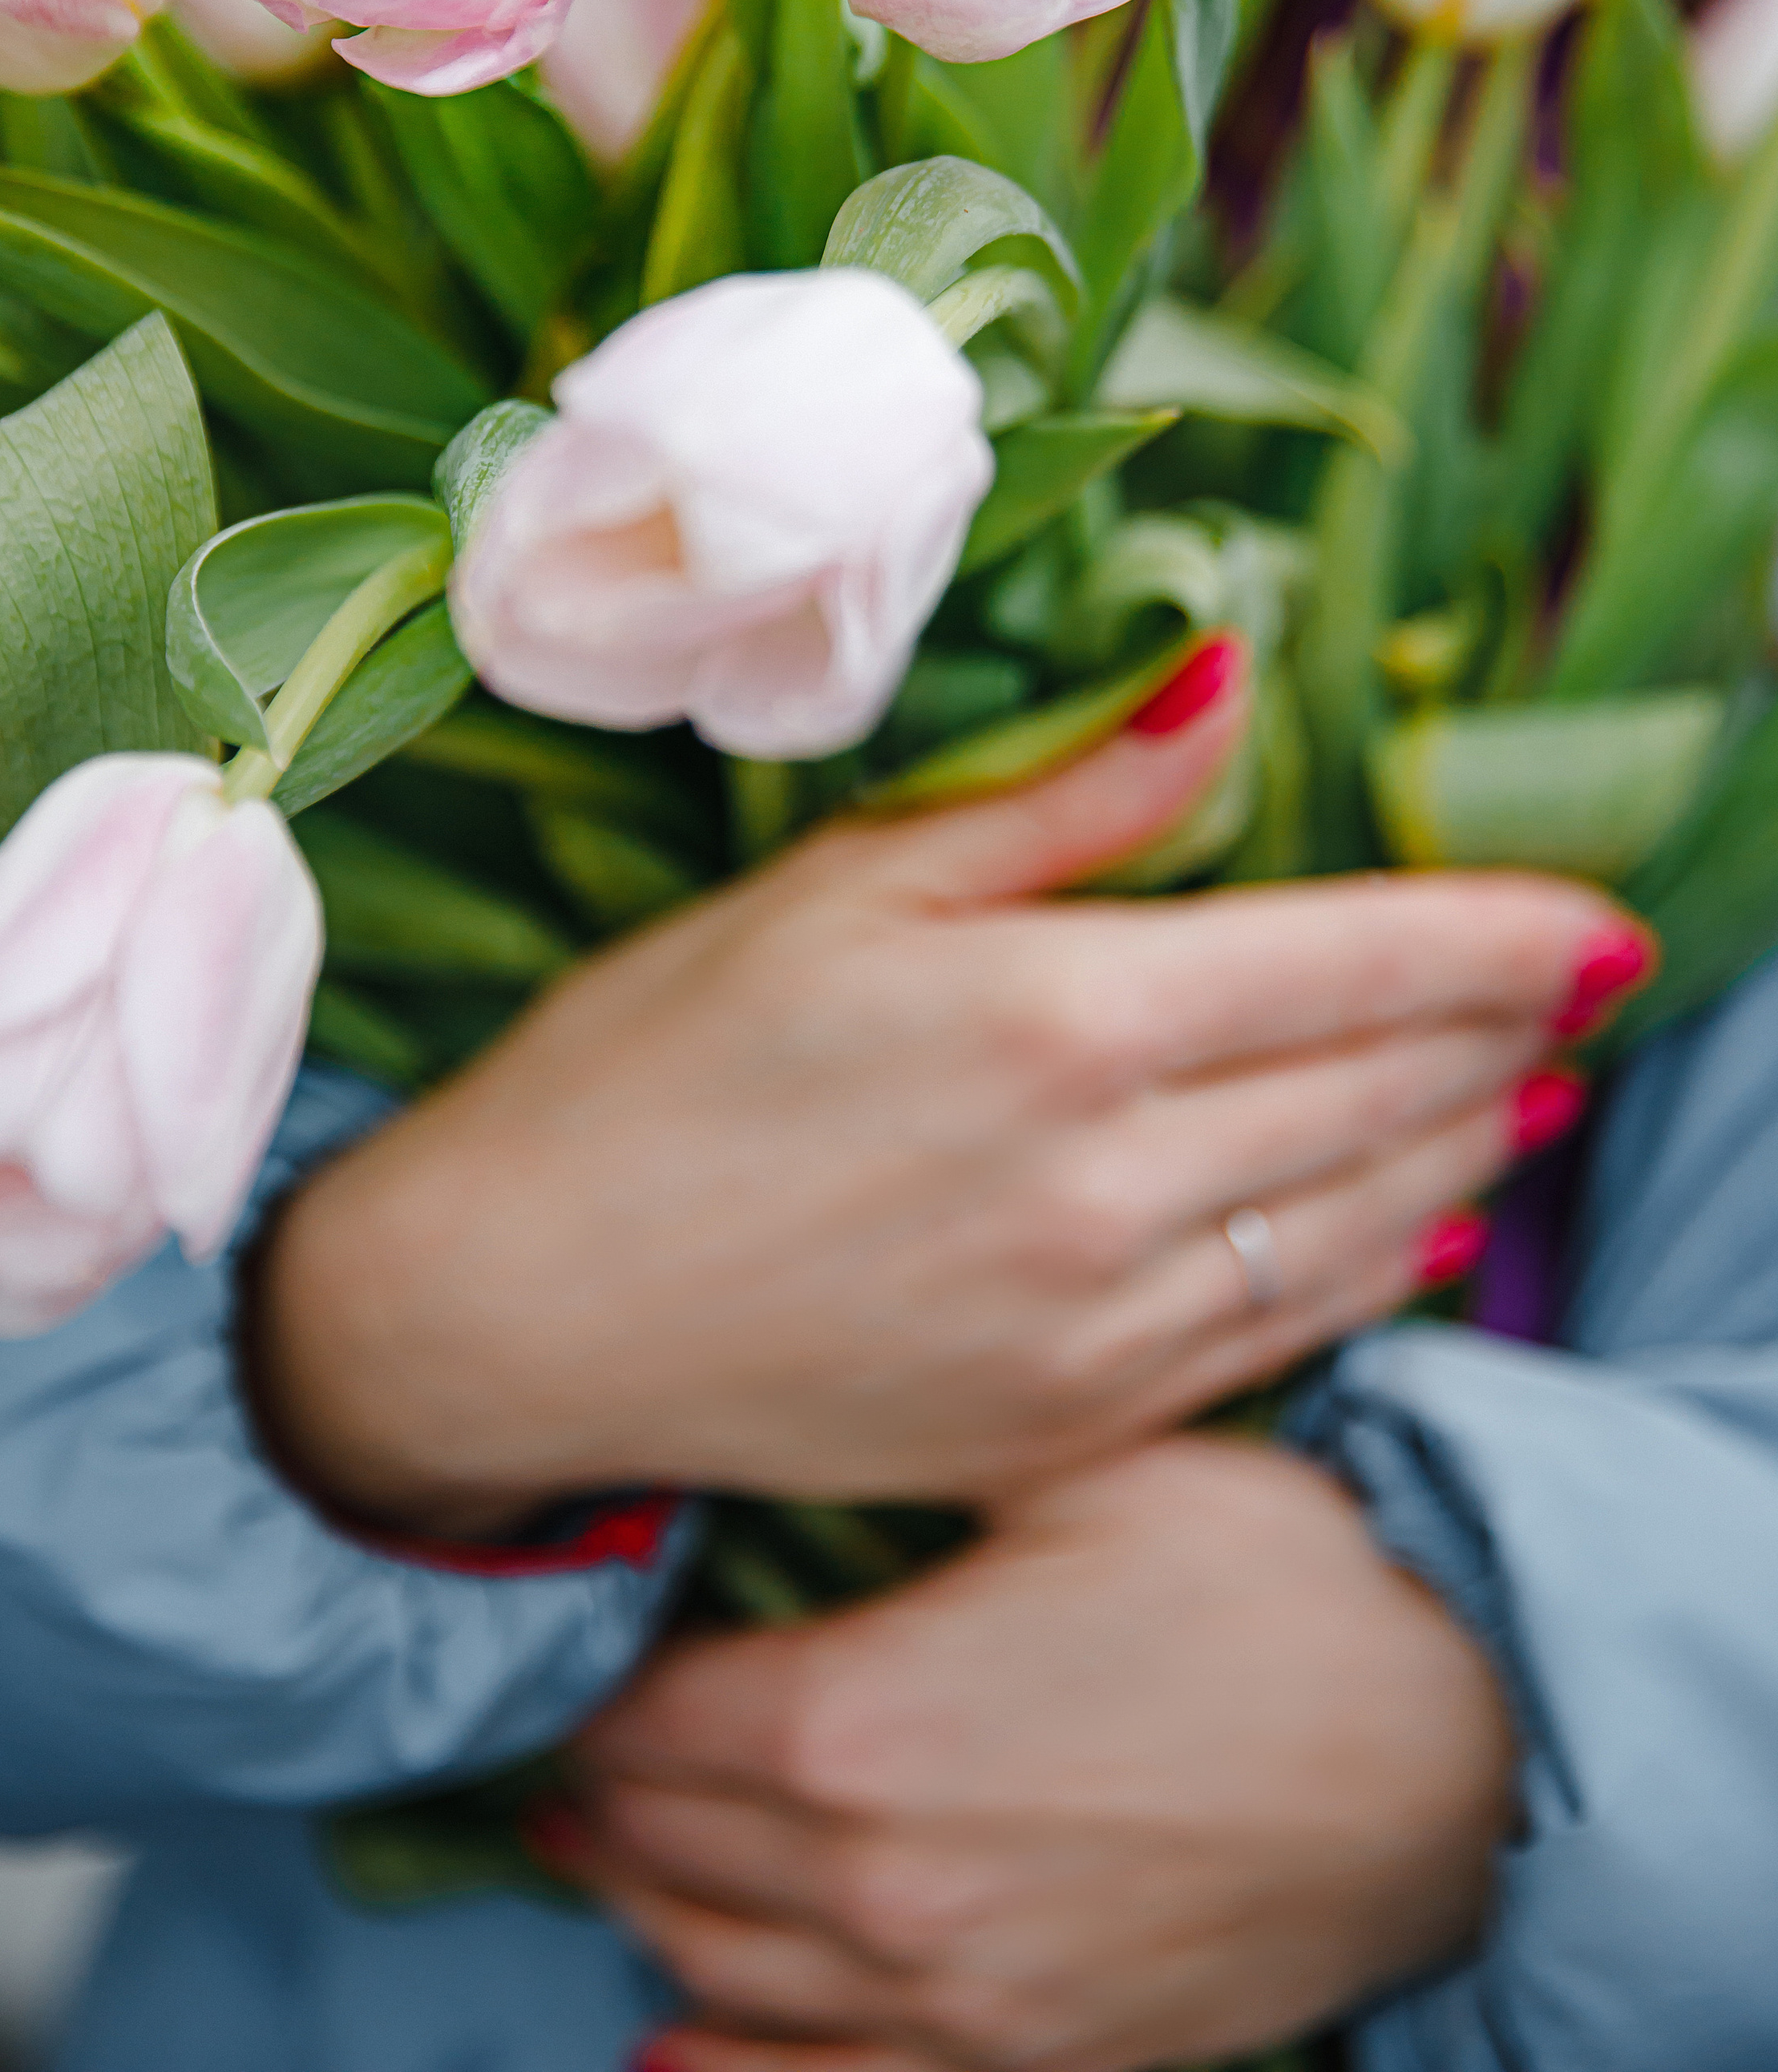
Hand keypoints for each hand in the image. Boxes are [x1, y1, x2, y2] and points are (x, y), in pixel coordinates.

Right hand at [252, 637, 1634, 1532]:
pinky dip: (1381, 1268)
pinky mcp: (1068, 1423)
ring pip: (1366, 1220)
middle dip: (1506, 1028)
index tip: (1593, 916)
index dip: (1501, 933)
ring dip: (1468, 1145)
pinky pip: (1286, 1337)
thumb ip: (1066, 799)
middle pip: (1390, 1087)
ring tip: (1526, 1090)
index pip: (1358, 959)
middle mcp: (1107, 1183)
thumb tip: (1228, 685)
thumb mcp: (841, 884)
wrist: (514, 1308)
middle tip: (1574, 985)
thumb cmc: (651, 1063)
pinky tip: (1417, 1225)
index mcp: (1057, 1015)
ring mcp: (1097, 1324)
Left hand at [572, 1439, 1514, 2071]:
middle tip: (561, 1748)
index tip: (573, 1647)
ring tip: (592, 1855)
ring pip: (724, 1967)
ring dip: (642, 1907)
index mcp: (860, 1718)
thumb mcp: (1069, 1475)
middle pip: (668, 1841)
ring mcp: (952, 1995)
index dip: (600, 1681)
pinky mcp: (1034, 2061)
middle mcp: (874, 1879)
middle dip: (602, 1793)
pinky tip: (670, 2050)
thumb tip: (797, 1453)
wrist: (1453, 1744)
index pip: (655, 1715)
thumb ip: (914, 1491)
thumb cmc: (1265, 1578)